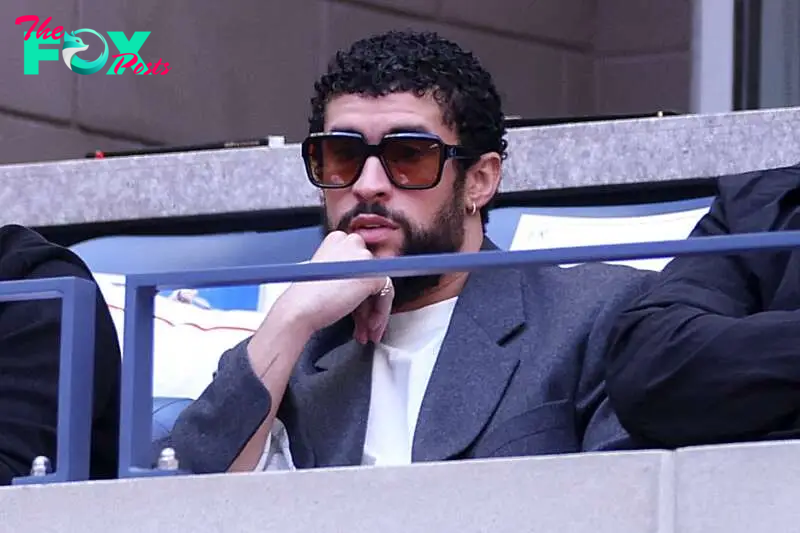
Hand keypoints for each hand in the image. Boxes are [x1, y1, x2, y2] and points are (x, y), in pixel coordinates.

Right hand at [273, 231, 393, 342]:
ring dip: (374, 312)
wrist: (299, 309)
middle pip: (371, 274)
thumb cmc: (305, 299)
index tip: (356, 309)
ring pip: (380, 286)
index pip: (359, 264)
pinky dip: (380, 313)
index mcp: (337, 240)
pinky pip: (386, 294)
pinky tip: (368, 326)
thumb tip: (367, 290)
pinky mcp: (373, 273)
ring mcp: (363, 256)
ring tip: (365, 331)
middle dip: (367, 304)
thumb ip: (348, 276)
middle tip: (363, 324)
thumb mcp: (328, 277)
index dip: (358, 290)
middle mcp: (351, 242)